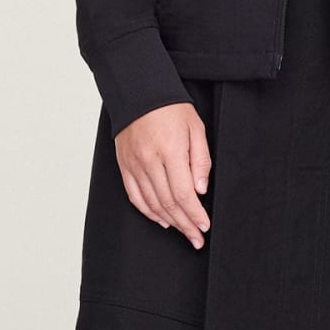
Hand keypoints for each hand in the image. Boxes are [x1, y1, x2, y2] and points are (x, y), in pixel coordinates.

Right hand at [115, 100, 211, 247]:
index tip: (204, 226)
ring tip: (184, 232)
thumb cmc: (171, 108)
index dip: (195, 214)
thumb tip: (200, 190)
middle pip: (168, 203)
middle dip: (185, 224)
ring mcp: (134, 165)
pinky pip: (135, 196)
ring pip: (152, 203)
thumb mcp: (196, 128)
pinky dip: (148, 212)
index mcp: (170, 151)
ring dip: (169, 222)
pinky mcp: (125, 166)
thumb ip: (200, 160)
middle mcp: (149, 161)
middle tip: (196, 238)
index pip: (184, 193)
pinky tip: (161, 220)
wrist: (139, 92)